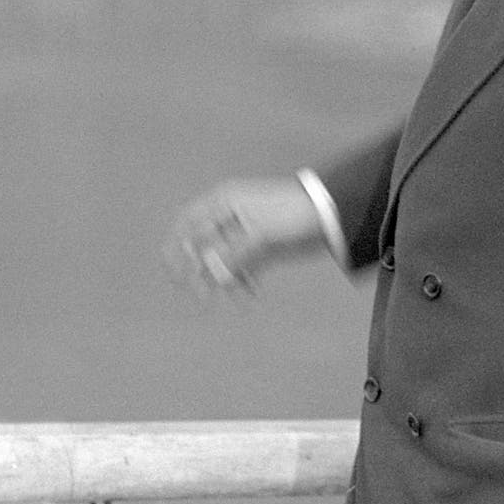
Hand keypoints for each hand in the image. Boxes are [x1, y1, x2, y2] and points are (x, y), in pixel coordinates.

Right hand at [161, 176, 326, 297]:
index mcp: (224, 203)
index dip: (177, 248)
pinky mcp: (261, 248)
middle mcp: (230, 217)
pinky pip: (242, 268)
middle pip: (204, 245)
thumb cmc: (292, 213)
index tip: (173, 273)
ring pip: (223, 260)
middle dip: (201, 270)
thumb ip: (233, 253)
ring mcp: (245, 233)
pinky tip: (249, 294)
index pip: (189, 224)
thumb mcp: (260, 233)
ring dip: (224, 280)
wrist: (330, 214)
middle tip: (201, 295)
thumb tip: (210, 275)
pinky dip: (242, 282)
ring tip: (233, 300)